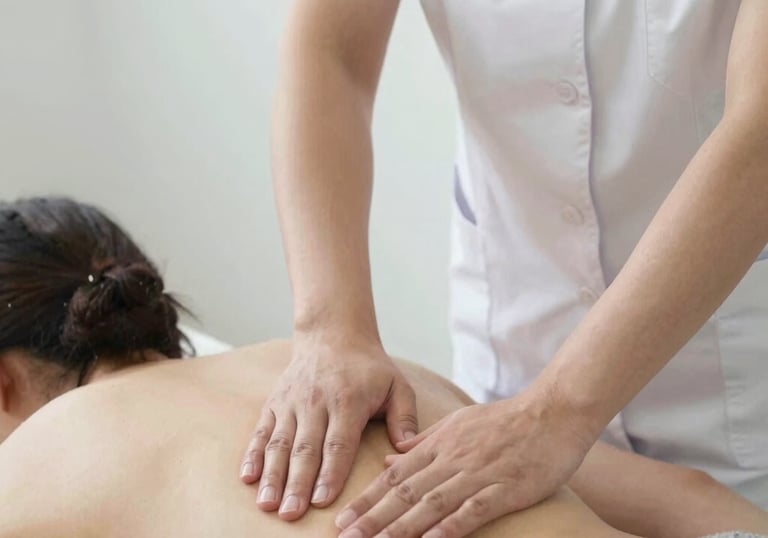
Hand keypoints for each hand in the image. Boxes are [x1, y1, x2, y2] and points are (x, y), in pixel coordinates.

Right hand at [239, 330, 417, 520]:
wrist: (333, 334)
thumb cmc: (369, 367)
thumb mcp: (397, 385)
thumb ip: (405, 417)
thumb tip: (407, 449)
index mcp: (348, 401)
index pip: (338, 443)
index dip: (330, 473)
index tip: (322, 500)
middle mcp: (316, 402)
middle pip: (305, 449)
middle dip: (297, 484)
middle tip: (291, 513)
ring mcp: (292, 402)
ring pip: (280, 443)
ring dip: (272, 475)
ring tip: (267, 504)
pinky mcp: (275, 402)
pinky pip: (262, 430)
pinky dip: (253, 455)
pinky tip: (247, 478)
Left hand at [335, 388, 594, 537]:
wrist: (553, 412)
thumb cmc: (506, 420)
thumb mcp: (458, 422)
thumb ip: (424, 441)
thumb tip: (391, 457)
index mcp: (440, 445)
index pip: (395, 476)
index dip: (368, 498)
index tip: (342, 518)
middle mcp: (452, 459)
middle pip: (406, 492)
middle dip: (373, 517)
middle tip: (345, 537)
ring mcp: (478, 474)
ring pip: (432, 503)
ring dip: (401, 527)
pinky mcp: (505, 488)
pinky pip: (473, 509)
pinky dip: (451, 526)